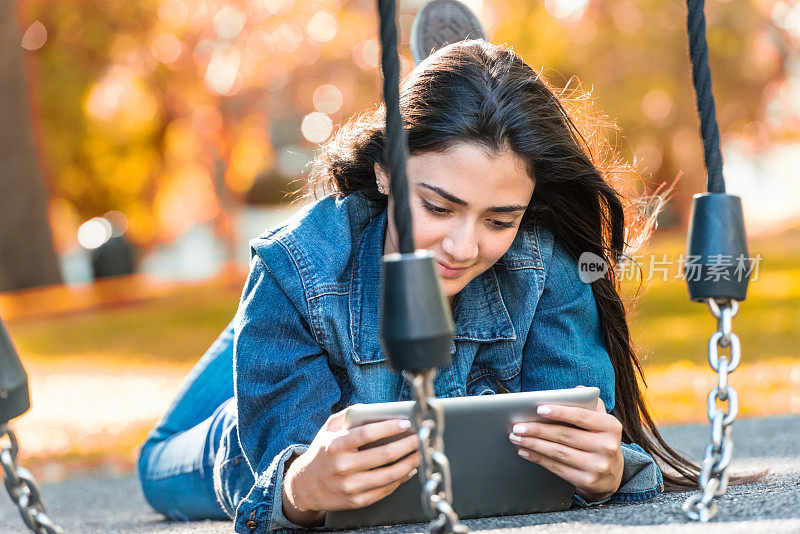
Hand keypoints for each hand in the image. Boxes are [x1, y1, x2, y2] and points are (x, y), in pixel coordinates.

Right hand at [282, 408, 419, 525]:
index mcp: (335, 446)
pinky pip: (385, 490)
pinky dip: (401, 479)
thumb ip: (348, 415)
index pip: (367, 434)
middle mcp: (342, 467)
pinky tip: (409, 470)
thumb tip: (372, 408)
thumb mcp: (328, 430)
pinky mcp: (356, 501)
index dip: (389, 428)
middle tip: (420, 438)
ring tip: (419, 454)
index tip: (406, 423)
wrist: (304, 486)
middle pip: (384, 455)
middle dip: (407, 445)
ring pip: (389, 476)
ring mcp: (350, 486)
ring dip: (409, 463)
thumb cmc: (322, 452)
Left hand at [508, 397, 623, 501]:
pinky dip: (538, 458)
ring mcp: (598, 466)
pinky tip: (525, 451)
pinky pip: (557, 468)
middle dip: (538, 430)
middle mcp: (607, 447)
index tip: (539, 409)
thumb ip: (589, 404)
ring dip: (533, 444)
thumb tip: (577, 389)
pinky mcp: (587, 481)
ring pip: (558, 452)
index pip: (582, 416)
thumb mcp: (601, 422)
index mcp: (611, 427)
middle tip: (517, 426)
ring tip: (516, 437)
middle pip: (565, 435)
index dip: (560, 412)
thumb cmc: (599, 440)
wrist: (613, 475)